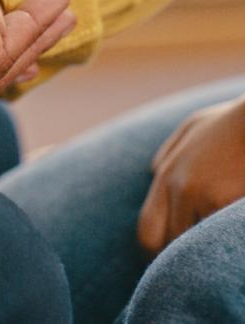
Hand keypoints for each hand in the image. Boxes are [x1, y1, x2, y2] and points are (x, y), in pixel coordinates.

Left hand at [138, 97, 244, 255]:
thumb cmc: (234, 121)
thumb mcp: (194, 127)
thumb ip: (170, 153)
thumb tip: (154, 173)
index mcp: (168, 174)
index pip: (147, 232)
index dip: (159, 252)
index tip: (173, 260)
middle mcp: (179, 187)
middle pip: (168, 246)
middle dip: (181, 257)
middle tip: (197, 259)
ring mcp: (205, 195)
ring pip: (196, 244)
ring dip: (207, 247)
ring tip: (216, 234)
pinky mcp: (227, 201)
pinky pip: (220, 236)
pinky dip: (228, 240)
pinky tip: (232, 231)